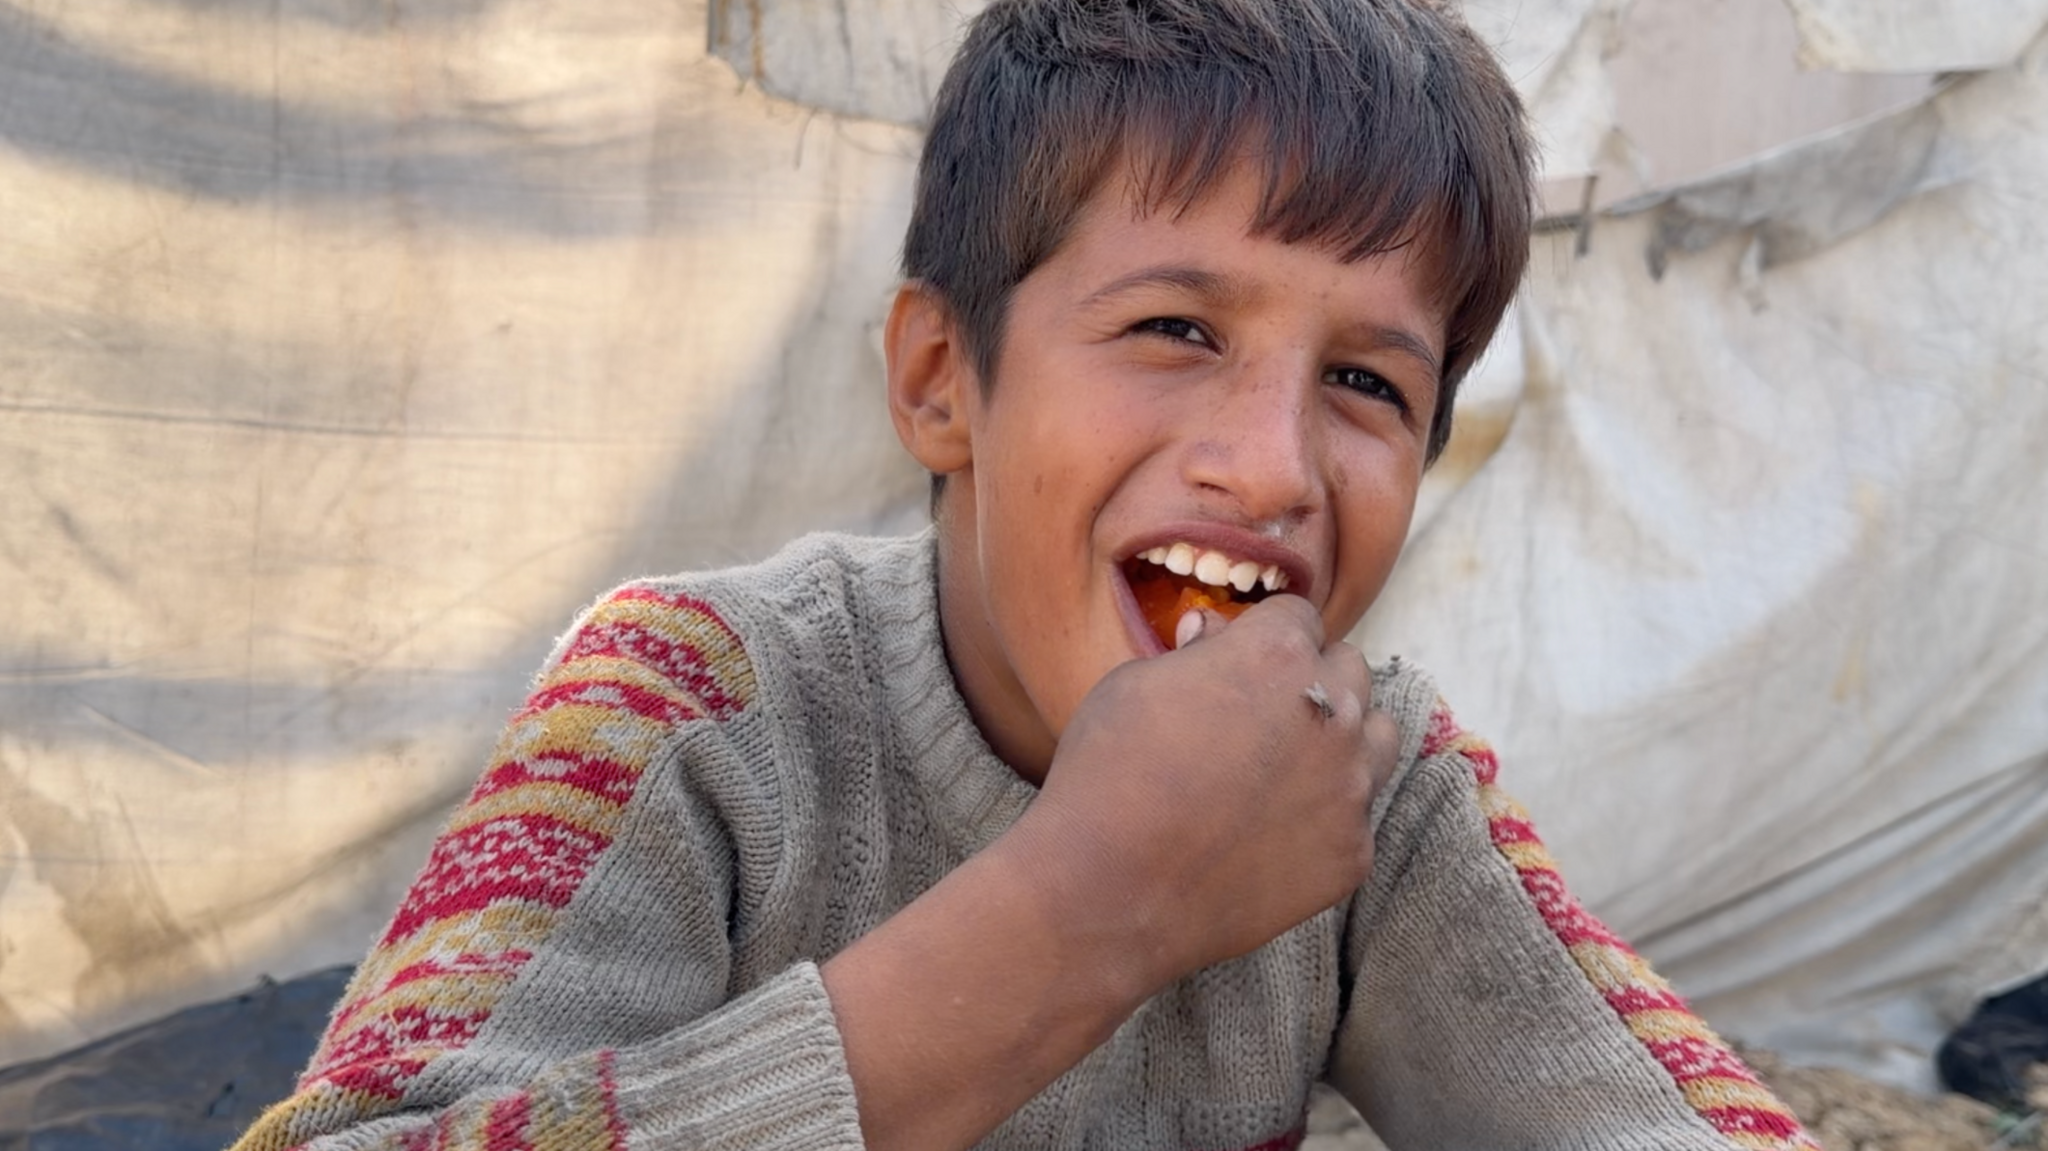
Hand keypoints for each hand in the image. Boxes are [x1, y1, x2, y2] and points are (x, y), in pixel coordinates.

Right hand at [1011, 595, 1401, 990]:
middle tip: (1260, 716)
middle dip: (1310, 680)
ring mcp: (1351, 786)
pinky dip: (1323, 817)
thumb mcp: (1133, 685)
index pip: (1299, 617)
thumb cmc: (1107, 776)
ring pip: (1377, 737)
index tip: (1240, 664)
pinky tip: (1270, 834)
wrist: (1109, 892)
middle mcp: (1331, 711)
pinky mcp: (1353, 852)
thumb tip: (1211, 633)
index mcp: (1277, 654)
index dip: (1263, 637)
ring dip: (1342, 739)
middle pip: (1349, 669)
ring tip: (1287, 768)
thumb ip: (1193, 652)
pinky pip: (1356, 816)